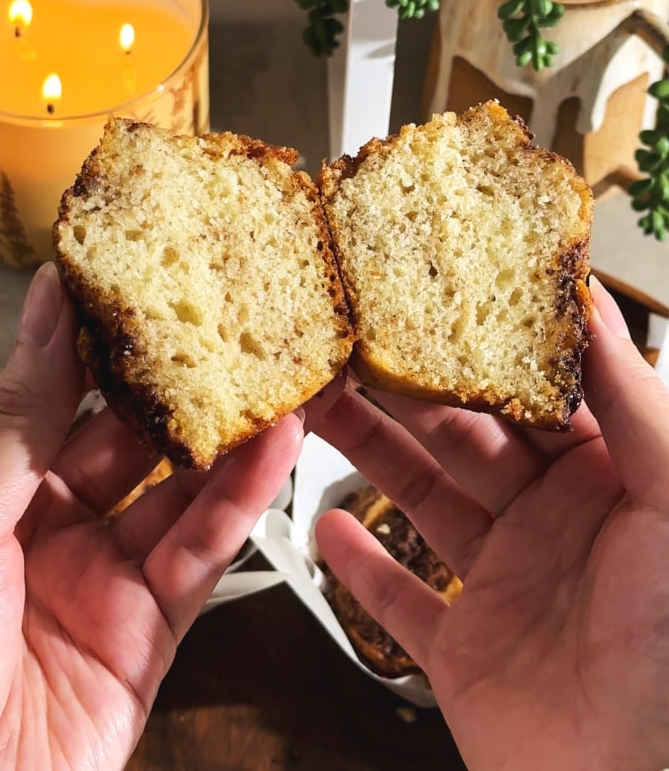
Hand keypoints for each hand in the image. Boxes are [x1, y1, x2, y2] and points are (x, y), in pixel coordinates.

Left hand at [0, 263, 302, 769]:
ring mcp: (104, 578)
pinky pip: (202, 553)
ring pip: (180, 492)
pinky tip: (276, 451)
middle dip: (184, 386)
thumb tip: (49, 306)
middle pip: (131, 440)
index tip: (148, 283)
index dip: (105, 344)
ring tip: (280, 374)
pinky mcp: (152, 630)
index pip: (62, 398)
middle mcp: (49, 528)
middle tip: (235, 323)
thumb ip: (22, 415)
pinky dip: (243, 502)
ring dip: (232, 437)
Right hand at [308, 279, 668, 770]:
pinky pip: (401, 597)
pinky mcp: (464, 649)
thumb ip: (634, 400)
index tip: (426, 305)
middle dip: (402, 392)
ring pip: (420, 500)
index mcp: (606, 480)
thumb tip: (593, 303)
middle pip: (459, 437)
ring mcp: (504, 583)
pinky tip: (329, 526)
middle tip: (349, 346)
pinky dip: (361, 564)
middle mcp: (551, 523)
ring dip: (367, 453)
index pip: (526, 394)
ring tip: (317, 407)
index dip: (473, 350)